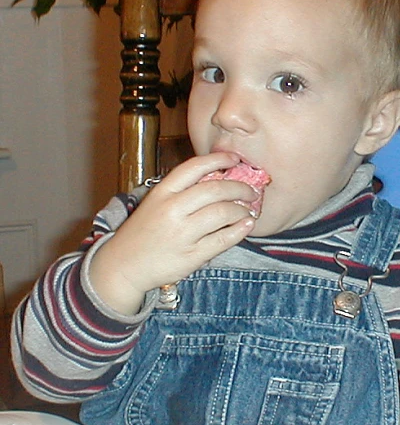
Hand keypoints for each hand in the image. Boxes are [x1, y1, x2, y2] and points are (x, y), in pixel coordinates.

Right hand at [90, 153, 256, 313]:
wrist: (124, 266)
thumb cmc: (143, 232)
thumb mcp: (155, 203)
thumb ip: (181, 191)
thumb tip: (219, 178)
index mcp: (162, 193)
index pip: (194, 167)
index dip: (219, 159)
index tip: (235, 159)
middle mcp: (172, 210)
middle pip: (215, 189)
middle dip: (239, 188)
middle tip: (250, 191)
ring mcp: (182, 234)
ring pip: (223, 213)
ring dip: (242, 210)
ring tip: (248, 211)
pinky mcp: (191, 256)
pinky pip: (222, 239)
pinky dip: (240, 230)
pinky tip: (246, 226)